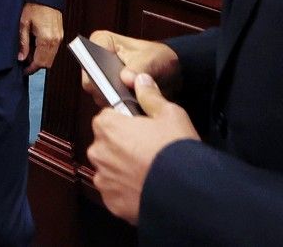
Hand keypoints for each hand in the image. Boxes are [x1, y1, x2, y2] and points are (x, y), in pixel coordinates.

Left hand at [17, 3, 62, 74]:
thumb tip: (21, 57)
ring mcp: (59, 37)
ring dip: (40, 58)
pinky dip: (45, 51)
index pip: (40, 63)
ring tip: (29, 50)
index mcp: (46, 39)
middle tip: (24, 61)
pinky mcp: (60, 34)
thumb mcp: (23, 24)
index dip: (30, 69)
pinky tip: (36, 44)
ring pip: (51, 57)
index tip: (23, 70)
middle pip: (47, 63)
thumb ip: (23, 43)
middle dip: (36, 65)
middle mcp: (55, 40)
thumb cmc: (33, 6)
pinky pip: (54, 49)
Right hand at [83, 31, 180, 100]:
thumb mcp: (152, 59)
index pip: (88, 56)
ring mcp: (101, 78)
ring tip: (130, 100)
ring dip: (113, 100)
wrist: (168, 73)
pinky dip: (119, 107)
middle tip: (123, 94)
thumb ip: (139, 68)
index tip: (110, 80)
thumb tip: (125, 78)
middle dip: (107, 88)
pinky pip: (106, 104)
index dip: (97, 70)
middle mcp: (96, 59)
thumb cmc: (157, 58)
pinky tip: (131, 106)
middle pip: (91, 80)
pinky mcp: (107, 93)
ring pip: (97, 94)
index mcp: (102, 41)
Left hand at [87, 73, 198, 223]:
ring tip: (148, 171)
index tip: (140, 128)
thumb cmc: (175, 150)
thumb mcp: (169, 113)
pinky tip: (145, 187)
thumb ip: (149, 95)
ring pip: (110, 169)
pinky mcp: (111, 202)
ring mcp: (103, 179)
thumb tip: (139, 80)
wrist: (184, 192)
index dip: (125, 122)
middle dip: (122, 146)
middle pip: (106, 144)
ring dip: (123, 169)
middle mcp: (98, 152)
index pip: (107, 117)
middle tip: (148, 150)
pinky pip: (115, 192)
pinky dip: (126, 190)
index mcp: (107, 126)